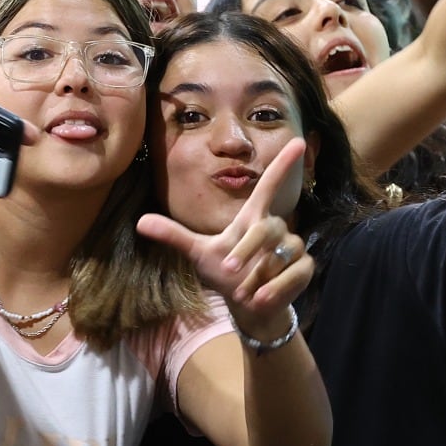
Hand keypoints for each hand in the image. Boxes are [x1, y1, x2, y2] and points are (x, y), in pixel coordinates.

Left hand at [136, 138, 312, 338]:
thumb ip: (174, 236)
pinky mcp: (305, 268)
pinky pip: (294, 274)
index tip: (297, 141)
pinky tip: (259, 299)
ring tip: (242, 291)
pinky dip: (276, 289)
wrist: (249, 304)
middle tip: (228, 271)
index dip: (282, 164)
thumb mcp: (198, 253)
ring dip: (257, 275)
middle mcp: (276, 227)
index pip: (269, 185)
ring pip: (280, 255)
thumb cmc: (225, 272)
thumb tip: (140, 221)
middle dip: (246, 250)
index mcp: (252, 217)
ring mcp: (293, 247)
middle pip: (267, 229)